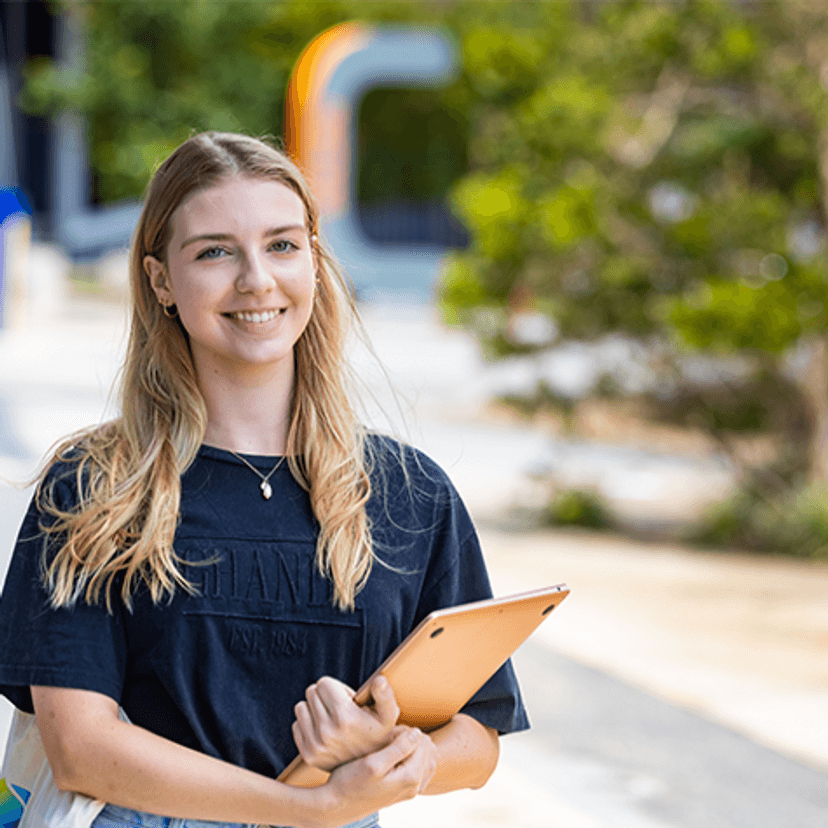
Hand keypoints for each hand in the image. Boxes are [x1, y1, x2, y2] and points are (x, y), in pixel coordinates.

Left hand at [292, 675, 399, 770]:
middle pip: (311, 692)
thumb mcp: (388, 715)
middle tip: (340, 710)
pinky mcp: (307, 754)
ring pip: (301, 707)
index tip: (347, 701)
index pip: (323, 683)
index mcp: (344, 717)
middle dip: (325, 696)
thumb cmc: (379, 735)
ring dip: (314, 709)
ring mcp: (315, 745)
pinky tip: (323, 731)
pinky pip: (296, 725)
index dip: (337, 688)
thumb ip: (385, 695)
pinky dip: (307, 725)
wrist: (370, 770)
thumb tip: (378, 680)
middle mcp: (327, 731)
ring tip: (331, 719)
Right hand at [310, 727, 437, 827]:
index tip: (387, 734)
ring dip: (413, 748)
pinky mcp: (405, 792)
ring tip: (392, 746)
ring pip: (427, 758)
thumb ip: (398, 748)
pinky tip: (397, 756)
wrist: (337, 805)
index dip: (406, 731)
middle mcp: (416, 786)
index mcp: (411, 777)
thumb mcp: (373, 762)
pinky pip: (422, 769)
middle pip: (428, 749)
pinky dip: (414, 758)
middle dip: (412, 739)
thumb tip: (417, 733)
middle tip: (389, 739)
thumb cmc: (351, 782)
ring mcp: (411, 791)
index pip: (423, 741)